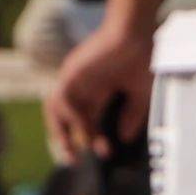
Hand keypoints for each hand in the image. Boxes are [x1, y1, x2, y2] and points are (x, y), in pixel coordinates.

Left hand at [46, 16, 150, 159]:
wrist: (136, 34)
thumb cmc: (141, 58)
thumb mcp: (140, 95)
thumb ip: (132, 116)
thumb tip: (123, 138)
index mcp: (97, 90)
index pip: (86, 119)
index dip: (93, 138)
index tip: (106, 153)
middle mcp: (82, 86)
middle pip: (64, 117)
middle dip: (66, 140)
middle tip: (72, 160)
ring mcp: (74, 79)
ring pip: (55, 109)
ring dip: (60, 132)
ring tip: (71, 150)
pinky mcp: (71, 73)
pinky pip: (63, 101)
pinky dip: (73, 119)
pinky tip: (87, 129)